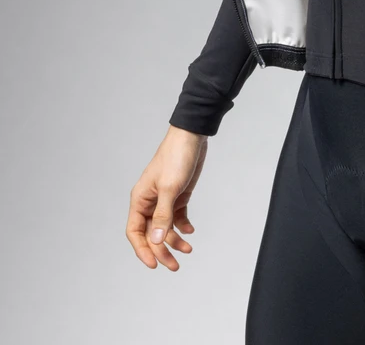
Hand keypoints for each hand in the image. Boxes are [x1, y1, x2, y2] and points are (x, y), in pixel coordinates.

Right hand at [126, 125, 208, 269]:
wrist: (193, 137)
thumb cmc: (176, 157)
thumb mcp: (170, 188)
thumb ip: (163, 215)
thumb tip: (155, 239)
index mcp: (140, 200)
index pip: (135, 232)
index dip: (143, 250)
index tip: (154, 264)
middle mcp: (149, 202)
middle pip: (151, 233)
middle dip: (162, 250)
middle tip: (175, 265)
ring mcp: (164, 199)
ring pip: (165, 227)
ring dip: (174, 239)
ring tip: (188, 249)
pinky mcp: (178, 194)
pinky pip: (177, 216)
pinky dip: (183, 226)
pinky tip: (190, 231)